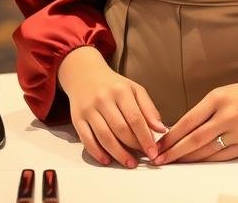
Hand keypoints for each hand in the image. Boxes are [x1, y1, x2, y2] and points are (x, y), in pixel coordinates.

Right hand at [58, 46, 165, 167]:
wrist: (84, 75)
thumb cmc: (113, 85)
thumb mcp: (134, 89)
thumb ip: (149, 108)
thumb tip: (160, 129)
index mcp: (121, 90)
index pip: (136, 118)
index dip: (145, 137)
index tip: (153, 151)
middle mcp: (103, 99)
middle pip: (121, 129)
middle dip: (134, 146)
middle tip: (143, 157)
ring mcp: (89, 109)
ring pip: (105, 137)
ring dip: (118, 154)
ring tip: (129, 163)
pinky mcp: (77, 119)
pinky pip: (87, 140)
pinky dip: (97, 152)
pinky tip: (107, 160)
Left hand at [154, 77, 237, 163]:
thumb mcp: (224, 93)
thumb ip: (204, 110)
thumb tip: (182, 129)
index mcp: (218, 98)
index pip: (188, 121)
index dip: (171, 136)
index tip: (158, 144)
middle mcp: (227, 115)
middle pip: (194, 139)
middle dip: (174, 151)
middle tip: (159, 159)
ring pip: (206, 151)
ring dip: (188, 158)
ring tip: (174, 162)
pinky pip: (222, 157)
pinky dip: (207, 160)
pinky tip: (196, 162)